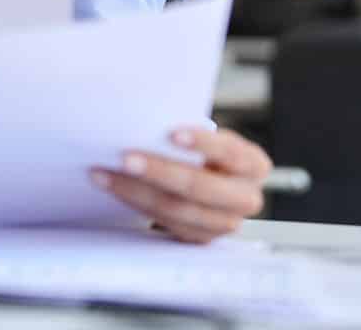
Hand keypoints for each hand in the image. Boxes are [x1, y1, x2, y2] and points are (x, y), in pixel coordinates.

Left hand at [90, 125, 271, 243]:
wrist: (211, 183)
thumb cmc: (205, 152)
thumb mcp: (209, 140)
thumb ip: (189, 134)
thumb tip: (147, 121)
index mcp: (253, 165)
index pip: (230, 153)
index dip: (202, 143)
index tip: (172, 133)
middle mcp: (245, 198)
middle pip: (199, 187)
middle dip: (159, 171)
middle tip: (125, 157)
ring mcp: (224, 224)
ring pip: (176, 209)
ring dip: (135, 190)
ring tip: (106, 173)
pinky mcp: (199, 238)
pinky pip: (164, 222)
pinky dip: (133, 203)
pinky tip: (112, 186)